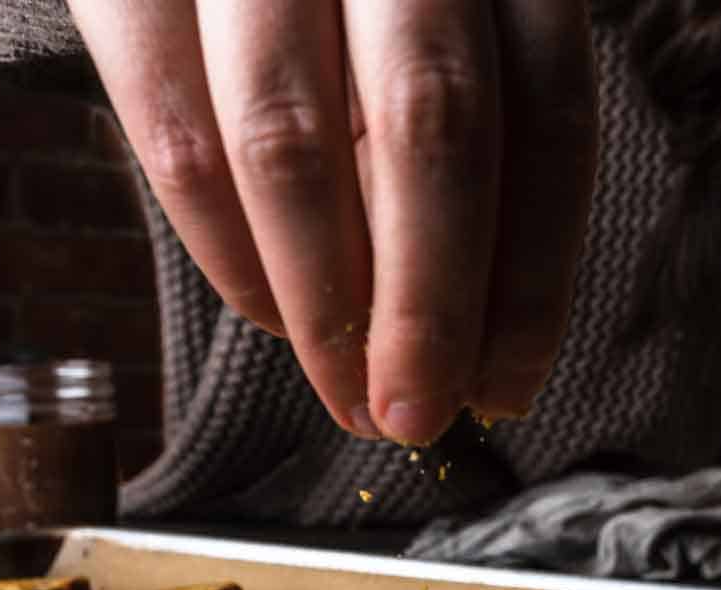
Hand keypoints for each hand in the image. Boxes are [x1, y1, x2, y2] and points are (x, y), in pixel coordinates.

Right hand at [67, 1, 597, 444]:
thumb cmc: (354, 5)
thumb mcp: (437, 48)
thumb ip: (465, 158)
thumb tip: (472, 348)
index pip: (546, 120)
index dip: (532, 280)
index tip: (507, 392)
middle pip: (430, 127)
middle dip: (427, 306)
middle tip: (415, 418)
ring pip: (293, 147)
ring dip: (325, 309)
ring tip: (349, 396)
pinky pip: (174, 139)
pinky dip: (228, 258)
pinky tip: (271, 319)